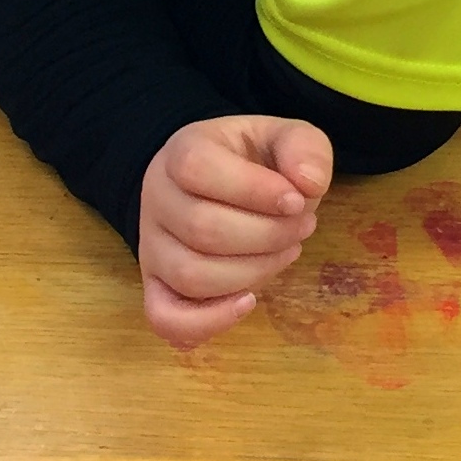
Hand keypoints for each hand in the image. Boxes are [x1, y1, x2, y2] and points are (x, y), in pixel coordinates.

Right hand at [138, 116, 334, 348]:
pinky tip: (248, 302)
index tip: (296, 200)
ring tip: (285, 252)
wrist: (218, 183)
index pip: (197, 168)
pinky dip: (208, 321)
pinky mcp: (157, 285)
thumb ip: (304, 147)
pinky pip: (164, 317)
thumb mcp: (282, 139)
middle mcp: (156, 199)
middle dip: (268, 235)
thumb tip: (308, 184)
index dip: (253, 189)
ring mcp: (152, 246)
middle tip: (303, 227)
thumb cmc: (253, 163)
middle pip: (202, 229)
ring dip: (252, 273)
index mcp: (181, 152)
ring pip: (190, 276)